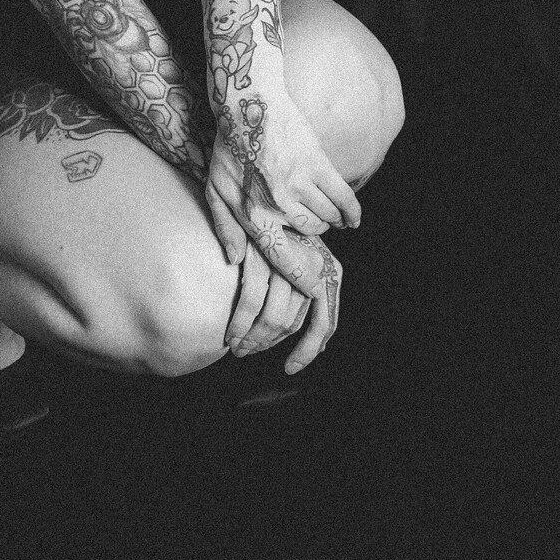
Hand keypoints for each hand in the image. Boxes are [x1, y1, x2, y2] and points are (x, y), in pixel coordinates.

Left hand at [205, 86, 359, 265]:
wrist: (248, 103)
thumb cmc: (228, 148)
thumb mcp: (215, 190)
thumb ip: (224, 228)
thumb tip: (235, 261)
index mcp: (252, 213)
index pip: (281, 259)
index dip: (300, 279)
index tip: (313, 290)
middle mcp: (277, 203)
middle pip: (311, 234)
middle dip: (313, 232)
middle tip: (310, 222)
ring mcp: (299, 183)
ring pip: (328, 216)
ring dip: (330, 218)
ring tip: (325, 212)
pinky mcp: (317, 163)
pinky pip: (344, 197)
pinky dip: (352, 211)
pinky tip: (352, 218)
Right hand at [228, 222, 342, 372]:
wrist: (256, 190)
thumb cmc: (279, 236)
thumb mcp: (298, 265)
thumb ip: (304, 301)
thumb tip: (318, 347)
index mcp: (329, 270)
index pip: (324, 322)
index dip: (308, 350)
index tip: (291, 369)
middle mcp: (314, 265)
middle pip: (293, 323)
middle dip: (269, 345)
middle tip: (248, 353)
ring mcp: (287, 260)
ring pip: (273, 317)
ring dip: (253, 339)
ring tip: (237, 347)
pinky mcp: (261, 254)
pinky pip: (252, 301)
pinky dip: (241, 323)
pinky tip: (231, 335)